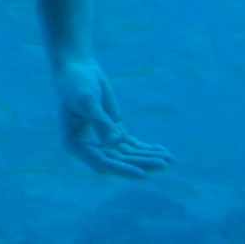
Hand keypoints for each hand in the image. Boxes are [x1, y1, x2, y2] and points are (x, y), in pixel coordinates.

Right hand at [53, 58, 172, 177]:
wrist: (77, 69)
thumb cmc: (76, 83)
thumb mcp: (87, 100)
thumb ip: (100, 122)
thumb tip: (115, 144)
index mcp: (74, 144)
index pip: (101, 162)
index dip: (123, 170)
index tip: (144, 175)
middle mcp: (88, 147)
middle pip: (119, 161)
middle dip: (142, 164)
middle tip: (164, 164)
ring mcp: (102, 141)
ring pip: (128, 155)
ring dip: (148, 158)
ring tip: (170, 159)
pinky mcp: (114, 133)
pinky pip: (132, 145)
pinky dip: (147, 149)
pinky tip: (163, 151)